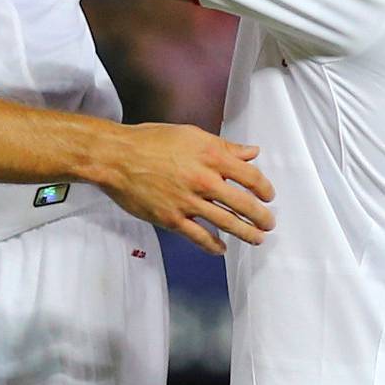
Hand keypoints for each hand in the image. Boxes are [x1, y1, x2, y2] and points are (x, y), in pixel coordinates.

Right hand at [99, 126, 273, 256]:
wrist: (116, 158)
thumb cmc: (150, 142)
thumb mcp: (191, 135)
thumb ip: (224, 146)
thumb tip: (251, 152)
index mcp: (210, 156)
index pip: (250, 176)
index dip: (264, 188)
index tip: (268, 195)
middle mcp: (203, 180)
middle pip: (243, 204)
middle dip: (261, 217)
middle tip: (268, 223)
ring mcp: (187, 202)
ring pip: (226, 223)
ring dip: (246, 233)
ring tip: (256, 239)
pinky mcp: (171, 219)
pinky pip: (199, 237)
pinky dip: (213, 245)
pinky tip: (222, 249)